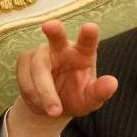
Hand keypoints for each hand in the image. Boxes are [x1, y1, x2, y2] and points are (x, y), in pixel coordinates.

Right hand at [7, 21, 117, 136]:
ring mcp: (42, 52)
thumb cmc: (76, 97)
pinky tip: (39, 103)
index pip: (88, 42)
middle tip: (49, 25)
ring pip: (38, 69)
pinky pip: (25, 78)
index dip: (89, 34)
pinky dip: (32, 95)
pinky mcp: (25, 59)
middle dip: (54, 30)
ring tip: (53, 111)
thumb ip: (99, 92)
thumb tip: (112, 83)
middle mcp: (62, 48)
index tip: (90, 27)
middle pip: (57, 37)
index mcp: (83, 53)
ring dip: (44, 93)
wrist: (51, 107)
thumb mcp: (90, 100)